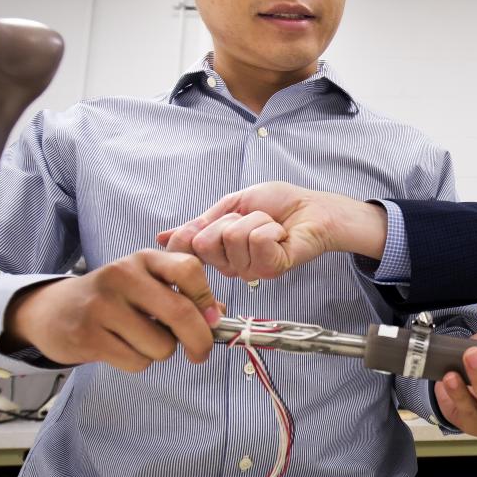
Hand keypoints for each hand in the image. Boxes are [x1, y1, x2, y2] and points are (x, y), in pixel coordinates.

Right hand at [1, 249, 220, 372]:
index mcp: (144, 259)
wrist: (55, 311)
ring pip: (161, 345)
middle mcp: (123, 275)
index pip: (189, 270)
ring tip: (141, 340)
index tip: (213, 320)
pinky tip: (122, 348)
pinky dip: (139, 362)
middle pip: (181, 313)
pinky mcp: (88, 335)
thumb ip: (184, 295)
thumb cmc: (114, 299)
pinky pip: (137, 361)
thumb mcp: (147, 284)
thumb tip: (219, 316)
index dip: (207, 299)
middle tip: (200, 352)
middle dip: (200, 340)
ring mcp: (103, 305)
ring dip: (160, 352)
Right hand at [157, 182, 387, 281]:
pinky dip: (270, 228)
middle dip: (230, 220)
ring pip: (233, 237)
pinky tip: (280, 234)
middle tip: (252, 220)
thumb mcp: (230, 206)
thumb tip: (164, 237)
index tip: (222, 219)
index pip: (187, 246)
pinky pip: (257, 240)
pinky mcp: (271, 269)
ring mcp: (250, 271)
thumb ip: (199, 223)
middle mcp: (232, 267)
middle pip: (206, 242)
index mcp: (219, 253)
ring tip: (270, 226)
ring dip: (256, 221)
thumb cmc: (278, 205)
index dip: (196, 231)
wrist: (312, 209)